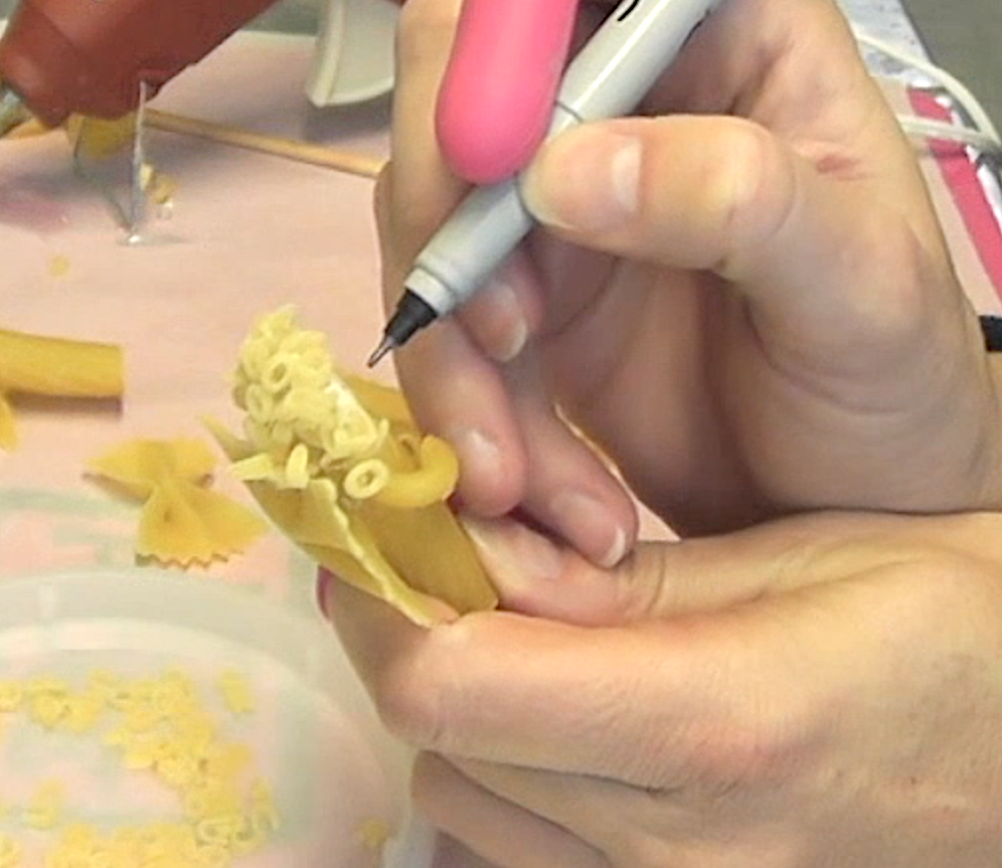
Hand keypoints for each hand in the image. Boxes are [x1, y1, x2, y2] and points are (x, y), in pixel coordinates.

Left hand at [326, 510, 1001, 867]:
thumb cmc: (931, 615)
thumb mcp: (779, 561)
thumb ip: (611, 577)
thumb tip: (468, 556)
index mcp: (706, 723)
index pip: (449, 686)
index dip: (384, 601)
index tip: (382, 530)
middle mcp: (671, 847)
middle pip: (438, 741)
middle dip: (410, 635)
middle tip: (446, 555)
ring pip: (461, 799)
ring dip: (456, 703)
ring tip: (513, 626)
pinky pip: (518, 846)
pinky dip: (501, 768)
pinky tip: (555, 706)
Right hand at [377, 0, 1001, 559]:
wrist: (855, 492)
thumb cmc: (890, 376)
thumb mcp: (859, 284)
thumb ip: (737, 201)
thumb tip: (561, 172)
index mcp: (724, 28)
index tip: (502, 130)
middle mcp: (618, 92)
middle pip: (455, 64)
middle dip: (449, 200)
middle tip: (504, 330)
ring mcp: (555, 196)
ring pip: (426, 211)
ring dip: (451, 345)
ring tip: (518, 466)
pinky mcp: (518, 291)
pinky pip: (440, 319)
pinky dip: (461, 404)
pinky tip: (522, 480)